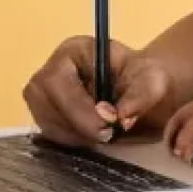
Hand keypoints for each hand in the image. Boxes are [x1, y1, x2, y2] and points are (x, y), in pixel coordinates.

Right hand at [23, 36, 178, 145]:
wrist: (137, 90)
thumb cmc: (140, 78)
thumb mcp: (150, 80)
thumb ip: (141, 95)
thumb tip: (120, 117)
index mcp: (72, 51)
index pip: (57, 80)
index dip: (77, 106)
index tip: (108, 123)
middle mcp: (50, 70)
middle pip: (44, 101)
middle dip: (76, 124)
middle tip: (107, 135)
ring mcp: (42, 93)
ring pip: (45, 121)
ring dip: (75, 135)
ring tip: (104, 133)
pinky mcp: (44, 114)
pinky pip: (49, 133)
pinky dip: (71, 140)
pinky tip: (92, 135)